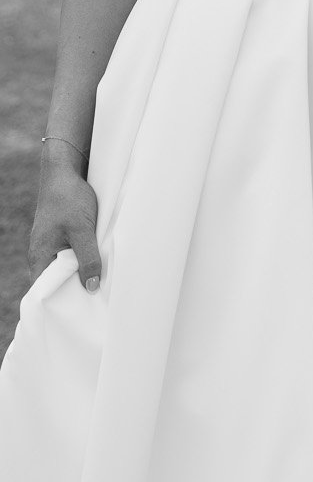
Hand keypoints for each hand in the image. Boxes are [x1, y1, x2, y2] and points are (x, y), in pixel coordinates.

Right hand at [29, 153, 101, 291]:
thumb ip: (87, 259)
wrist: (65, 172)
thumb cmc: (69, 199)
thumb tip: (91, 288)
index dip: (61, 301)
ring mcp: (53, 245)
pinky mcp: (63, 236)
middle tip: (98, 299)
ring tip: (103, 282)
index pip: (45, 291)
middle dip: (76, 289)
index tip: (81, 309)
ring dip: (84, 272)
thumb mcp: (82, 230)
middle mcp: (43, 254)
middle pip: (58, 281)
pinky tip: (101, 260)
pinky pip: (73, 254)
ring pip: (68, 267)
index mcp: (39, 256)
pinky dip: (85, 258)